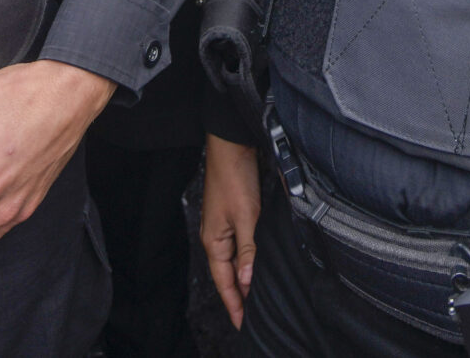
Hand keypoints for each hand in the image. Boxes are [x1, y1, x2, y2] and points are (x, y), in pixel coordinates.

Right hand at [202, 134, 262, 326]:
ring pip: (233, 262)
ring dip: (243, 280)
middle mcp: (215, 237)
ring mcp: (223, 227)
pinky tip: (255, 265)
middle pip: (226, 275)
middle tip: (252, 318)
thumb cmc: (234, 177)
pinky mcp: (232, 216)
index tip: (243, 324)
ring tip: (255, 298)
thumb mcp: (247, 216)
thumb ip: (248, 250)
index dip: (234, 304)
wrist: (231, 145)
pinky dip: (246, 261)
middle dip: (238, 297)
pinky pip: (238, 247)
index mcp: (214, 241)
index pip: (224, 282)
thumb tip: (246, 282)